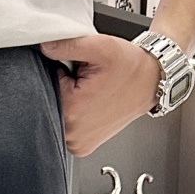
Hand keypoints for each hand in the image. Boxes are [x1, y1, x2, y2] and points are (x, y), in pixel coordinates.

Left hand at [40, 34, 162, 157]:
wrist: (151, 82)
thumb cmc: (130, 67)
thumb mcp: (100, 47)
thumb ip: (68, 45)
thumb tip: (45, 47)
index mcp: (72, 111)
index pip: (43, 87)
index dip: (58, 75)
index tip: (76, 73)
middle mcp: (72, 134)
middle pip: (49, 105)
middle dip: (62, 90)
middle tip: (84, 83)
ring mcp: (77, 144)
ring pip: (56, 118)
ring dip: (67, 105)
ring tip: (89, 95)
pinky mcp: (81, 148)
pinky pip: (66, 130)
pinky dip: (73, 117)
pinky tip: (89, 107)